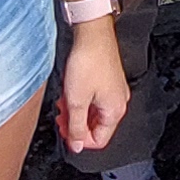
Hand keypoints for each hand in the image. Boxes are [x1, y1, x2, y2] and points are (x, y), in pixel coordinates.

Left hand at [56, 24, 130, 153]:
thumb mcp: (75, 101)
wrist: (92, 33)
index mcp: (115, 111)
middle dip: (76, 124)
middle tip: (61, 116)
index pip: (99, 140)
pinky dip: (81, 99)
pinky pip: (94, 99)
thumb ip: (76, 127)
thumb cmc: (88, 63)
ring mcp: (114, 90)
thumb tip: (77, 146)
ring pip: (94, 112)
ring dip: (77, 111)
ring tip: (64, 101)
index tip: (65, 132)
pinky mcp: (108, 80)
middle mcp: (118, 102)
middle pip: (97, 127)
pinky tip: (70, 91)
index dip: (79, 140)